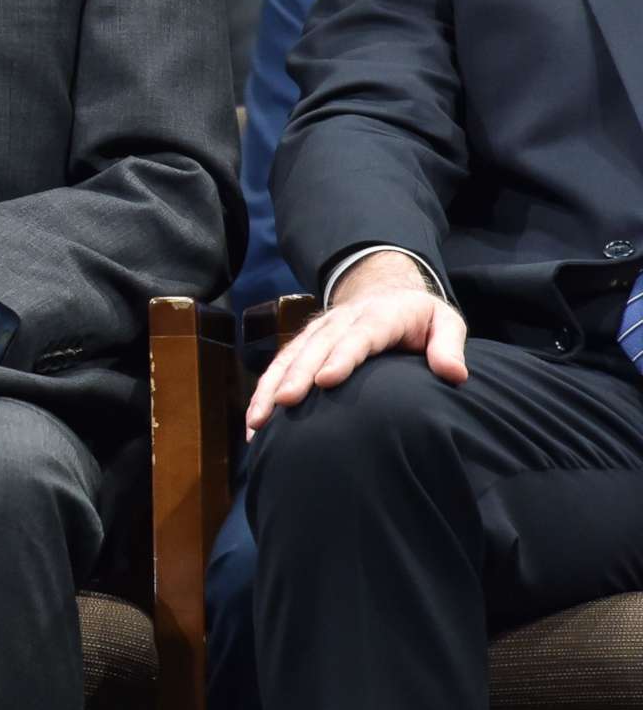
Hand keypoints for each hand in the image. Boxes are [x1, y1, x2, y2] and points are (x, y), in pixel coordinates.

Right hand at [247, 251, 466, 434]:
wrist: (384, 290)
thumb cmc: (419, 317)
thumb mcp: (444, 323)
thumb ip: (448, 346)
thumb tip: (454, 375)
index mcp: (380, 316)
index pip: (360, 336)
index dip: (342, 357)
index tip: (327, 380)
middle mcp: (342, 321)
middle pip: (317, 347)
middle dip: (299, 374)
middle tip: (286, 401)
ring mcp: (319, 331)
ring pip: (292, 356)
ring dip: (272, 385)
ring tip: (259, 418)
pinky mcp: (304, 343)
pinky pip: (281, 364)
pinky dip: (264, 389)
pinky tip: (255, 420)